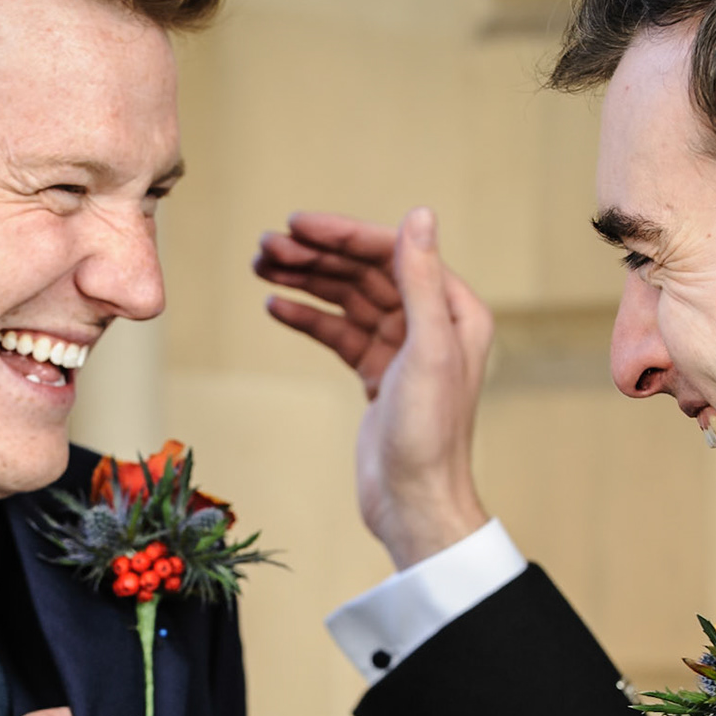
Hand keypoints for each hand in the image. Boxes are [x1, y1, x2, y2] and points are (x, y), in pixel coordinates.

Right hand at [254, 207, 493, 568]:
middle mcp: (431, 322)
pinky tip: (275, 307)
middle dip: (317, 256)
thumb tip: (420, 213)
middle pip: (367, 272)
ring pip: (348, 299)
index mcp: (454, 310)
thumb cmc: (428, 435)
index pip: (393, 254)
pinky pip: (339, 333)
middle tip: (265, 246)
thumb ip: (421, 280)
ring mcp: (402, 349)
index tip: (296, 225)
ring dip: (306, 281)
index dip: (343, 236)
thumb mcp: (425, 350)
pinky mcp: (377, 375)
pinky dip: (309, 318)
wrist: (413, 502)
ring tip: (261, 268)